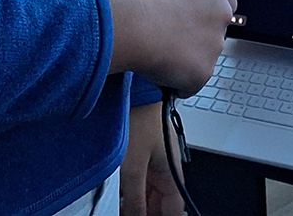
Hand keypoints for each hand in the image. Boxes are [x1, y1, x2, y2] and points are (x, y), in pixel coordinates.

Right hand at [104, 0, 235, 97]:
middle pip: (216, 30)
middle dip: (197, 34)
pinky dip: (179, 81)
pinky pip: (193, 82)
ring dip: (188, 57)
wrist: (130, 22)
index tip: (186, 15)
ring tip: (161, 50)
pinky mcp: (203, 72)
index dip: (204, 10)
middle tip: (169, 33)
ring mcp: (214, 46)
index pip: (225, 1)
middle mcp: (222, 15)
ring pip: (205, 56)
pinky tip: (161, 71)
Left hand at [121, 100, 183, 215]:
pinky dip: (131, 188)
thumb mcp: (131, 168)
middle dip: (148, 212)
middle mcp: (166, 163)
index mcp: (172, 170)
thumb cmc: (137, 118)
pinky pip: (140, 176)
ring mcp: (154, 155)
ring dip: (138, 201)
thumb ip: (135, 199)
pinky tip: (118, 194)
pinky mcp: (141, 147)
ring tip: (123, 208)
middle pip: (161, 200)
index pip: (174, 208)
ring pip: (149, 189)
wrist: (130, 90)